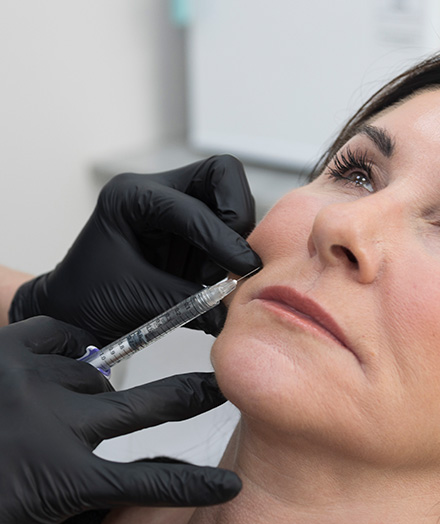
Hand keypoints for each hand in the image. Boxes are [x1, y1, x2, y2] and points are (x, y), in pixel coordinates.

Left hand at [0, 317, 240, 523]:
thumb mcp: (33, 509)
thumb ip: (83, 492)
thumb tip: (136, 475)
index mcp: (59, 478)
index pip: (152, 483)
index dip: (195, 483)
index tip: (228, 483)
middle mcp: (55, 425)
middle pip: (147, 407)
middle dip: (189, 396)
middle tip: (216, 388)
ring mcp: (31, 383)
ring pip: (94, 377)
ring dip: (90, 391)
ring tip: (69, 404)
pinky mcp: (7, 352)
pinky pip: (59, 336)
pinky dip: (66, 347)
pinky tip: (62, 359)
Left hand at [9, 155, 260, 343]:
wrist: (74, 311)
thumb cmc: (89, 300)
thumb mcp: (137, 299)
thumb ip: (189, 303)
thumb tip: (230, 312)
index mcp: (131, 197)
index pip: (192, 207)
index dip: (222, 239)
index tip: (243, 268)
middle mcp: (157, 189)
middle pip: (222, 174)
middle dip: (236, 215)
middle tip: (236, 258)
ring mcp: (176, 203)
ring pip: (230, 198)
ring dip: (232, 239)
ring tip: (212, 278)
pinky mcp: (189, 224)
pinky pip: (226, 225)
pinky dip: (227, 251)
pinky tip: (211, 277)